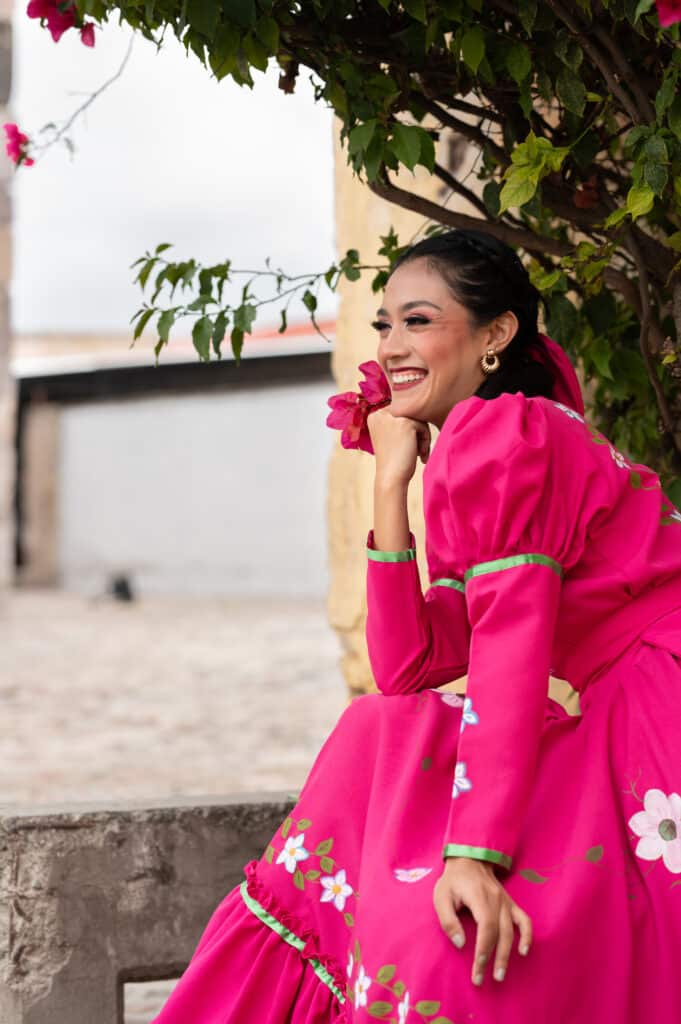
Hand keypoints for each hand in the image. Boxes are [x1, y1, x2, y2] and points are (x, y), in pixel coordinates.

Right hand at [367, 405, 430, 485]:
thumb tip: (419, 411)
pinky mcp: (405, 423)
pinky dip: (425, 441)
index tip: (408, 448)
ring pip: (417, 420)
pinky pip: (423, 426)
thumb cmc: (393, 462)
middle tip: (417, 452)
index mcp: (374, 416)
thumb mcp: (391, 438)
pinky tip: (419, 455)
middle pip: (409, 415)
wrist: (390, 478)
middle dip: (416, 433)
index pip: (400, 414)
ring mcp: (392, 417)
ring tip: (419, 454)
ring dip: (422, 438)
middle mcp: (380, 413)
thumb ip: (398, 424)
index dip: (408, 431)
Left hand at [433, 857, 531, 985]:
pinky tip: (523, 951)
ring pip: (512, 931)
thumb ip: (448, 920)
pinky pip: (524, 920)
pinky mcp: (510, 903)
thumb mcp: (441, 896)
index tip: (477, 969)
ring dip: (507, 954)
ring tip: (500, 974)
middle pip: (500, 934)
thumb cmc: (453, 880)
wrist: (469, 859)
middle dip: (493, 959)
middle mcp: (497, 900)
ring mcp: (505, 901)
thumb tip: (461, 943)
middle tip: (484, 979)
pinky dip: (527, 936)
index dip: (484, 950)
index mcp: (480, 897)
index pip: (486, 928)